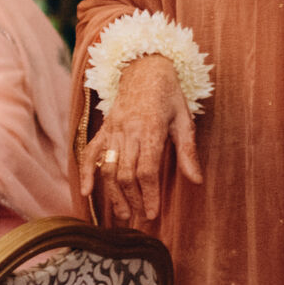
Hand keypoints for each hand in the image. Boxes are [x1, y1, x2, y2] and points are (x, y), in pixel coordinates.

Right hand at [78, 55, 201, 226]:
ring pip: (107, 168)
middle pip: (125, 173)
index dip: (149, 194)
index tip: (153, 213)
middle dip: (132, 199)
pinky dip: (86, 172)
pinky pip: (90, 152)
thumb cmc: (169, 94)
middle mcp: (128, 130)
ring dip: (113, 194)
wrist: (144, 66)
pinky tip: (86, 192)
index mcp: (150, 128)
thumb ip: (188, 150)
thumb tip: (197, 180)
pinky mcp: (104, 128)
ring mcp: (113, 129)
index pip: (147, 170)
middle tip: (139, 218)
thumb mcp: (184, 118)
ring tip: (122, 214)